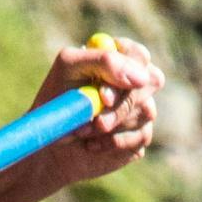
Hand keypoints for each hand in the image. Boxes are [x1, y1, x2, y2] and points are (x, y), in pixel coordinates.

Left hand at [26, 35, 162, 190]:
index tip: (104, 95)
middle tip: (95, 120)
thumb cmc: (56, 100)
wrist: (49, 145)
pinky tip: (91, 145)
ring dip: (110, 124)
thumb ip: (102, 61)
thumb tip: (140, 77)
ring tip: (81, 131)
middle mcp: (134, 82)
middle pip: (152, 81)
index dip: (128, 70)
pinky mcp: (140, 135)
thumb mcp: (69, 68)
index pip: (139, 55)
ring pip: (145, 111)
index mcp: (117, 58)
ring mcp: (141, 109)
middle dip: (120, 105)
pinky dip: (112, 143)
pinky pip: (141, 136)